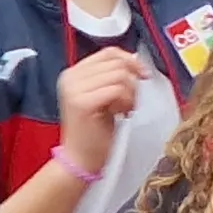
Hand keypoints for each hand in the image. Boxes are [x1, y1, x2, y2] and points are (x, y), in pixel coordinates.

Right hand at [55, 47, 150, 175]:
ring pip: (119, 75)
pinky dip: (126, 101)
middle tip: (131, 101)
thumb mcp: (103, 97)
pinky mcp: (82, 103)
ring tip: (125, 109)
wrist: (80, 159)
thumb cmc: (95, 131)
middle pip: (116, 63)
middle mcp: (70, 77)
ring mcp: (74, 89)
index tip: (143, 76)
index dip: (130, 60)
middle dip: (132, 80)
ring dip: (131, 93)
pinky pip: (117, 89)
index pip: (108, 53)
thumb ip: (112, 77)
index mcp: (73, 73)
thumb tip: (135, 60)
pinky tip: (122, 113)